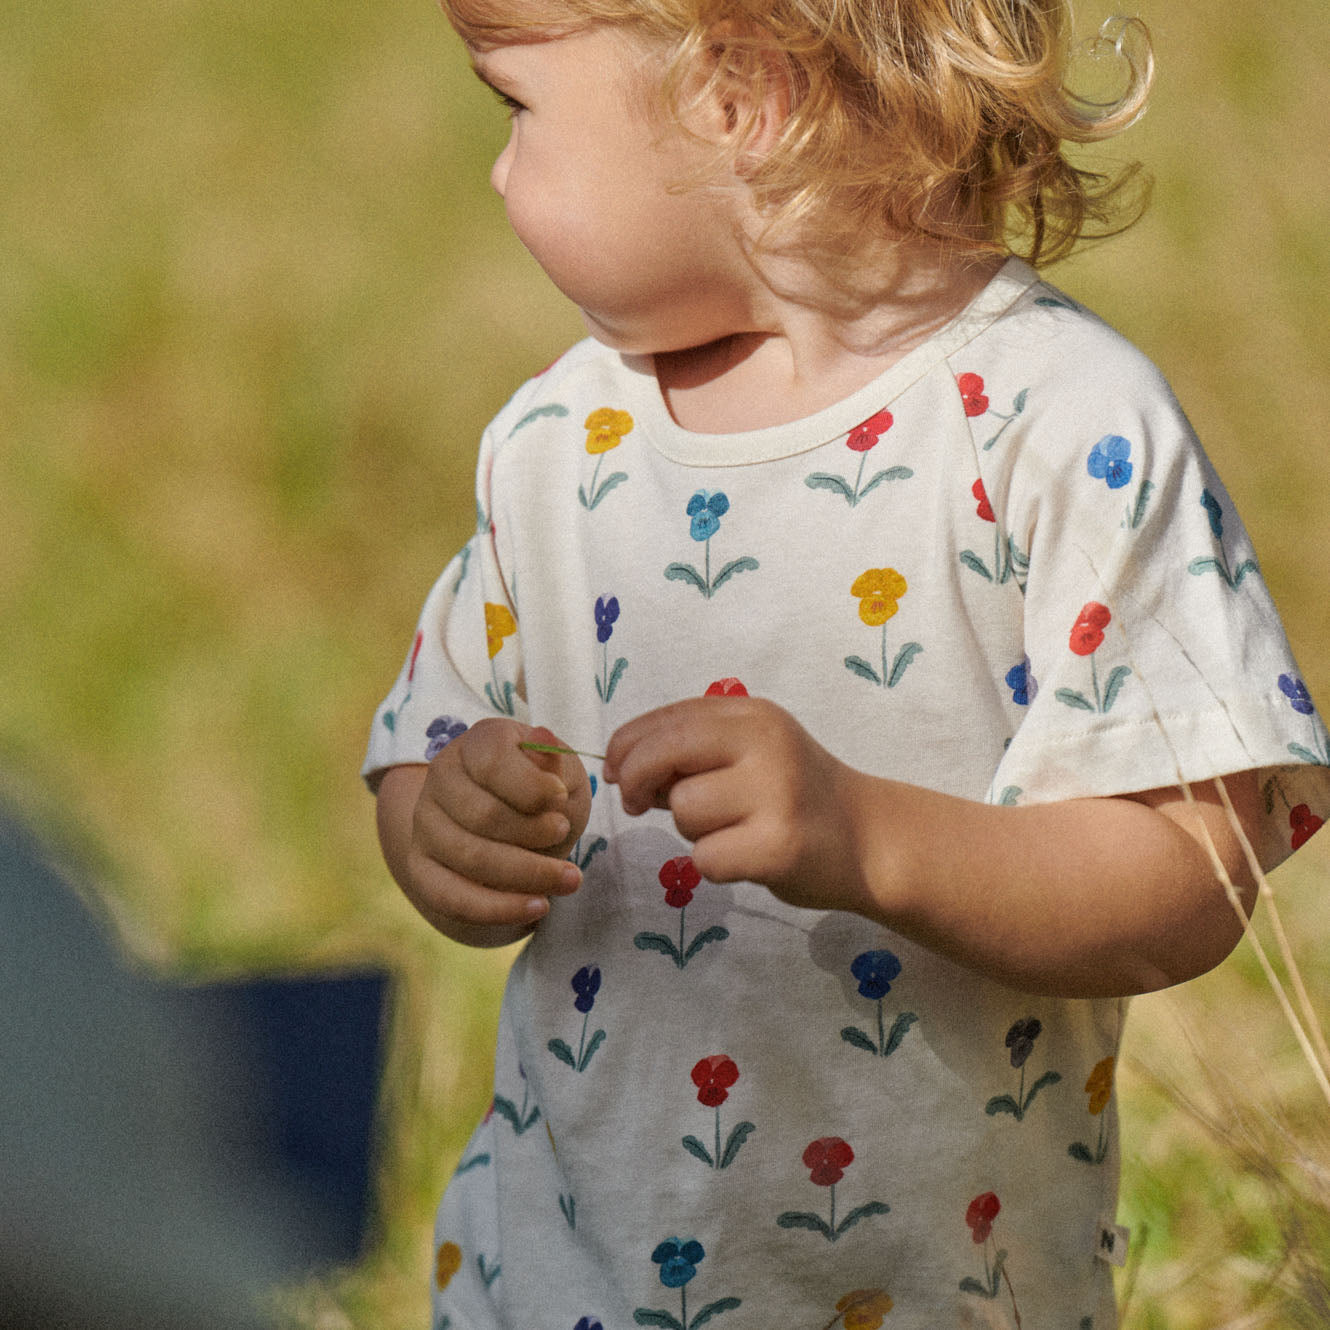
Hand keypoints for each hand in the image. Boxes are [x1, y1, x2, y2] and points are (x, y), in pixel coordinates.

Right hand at [377, 718, 591, 945]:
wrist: (514, 830)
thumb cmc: (543, 793)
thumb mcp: (560, 772)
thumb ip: (553, 763)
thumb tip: (544, 739)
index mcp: (475, 744)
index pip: (493, 764)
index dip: (533, 787)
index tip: (562, 798)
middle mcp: (440, 779)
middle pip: (482, 816)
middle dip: (534, 834)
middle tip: (566, 835)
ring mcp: (425, 824)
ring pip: (470, 859)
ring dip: (527, 874)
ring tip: (569, 878)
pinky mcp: (422, 867)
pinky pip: (452, 898)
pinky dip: (499, 909)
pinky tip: (539, 907)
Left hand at [604, 696, 872, 914]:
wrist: (870, 840)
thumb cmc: (798, 795)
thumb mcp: (752, 751)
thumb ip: (694, 749)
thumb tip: (621, 767)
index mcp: (753, 714)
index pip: (667, 719)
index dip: (626, 745)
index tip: (613, 770)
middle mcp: (766, 744)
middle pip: (662, 754)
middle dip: (635, 780)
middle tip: (636, 804)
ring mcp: (775, 794)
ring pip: (683, 810)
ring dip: (690, 829)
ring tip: (730, 830)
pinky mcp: (778, 846)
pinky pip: (705, 857)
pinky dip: (713, 864)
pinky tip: (746, 856)